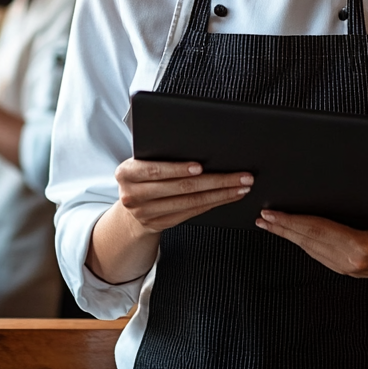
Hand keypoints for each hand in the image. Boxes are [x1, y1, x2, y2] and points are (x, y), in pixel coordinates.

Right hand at [115, 159, 252, 233]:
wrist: (130, 204)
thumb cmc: (141, 174)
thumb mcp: (140, 160)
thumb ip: (158, 153)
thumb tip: (196, 144)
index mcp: (126, 172)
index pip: (155, 170)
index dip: (178, 168)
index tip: (200, 166)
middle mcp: (133, 195)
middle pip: (180, 188)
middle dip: (215, 180)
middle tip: (240, 175)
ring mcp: (146, 213)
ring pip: (190, 202)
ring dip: (221, 194)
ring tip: (241, 186)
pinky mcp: (161, 224)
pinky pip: (192, 213)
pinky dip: (213, 203)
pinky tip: (227, 196)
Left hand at [255, 201, 367, 283]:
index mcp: (360, 247)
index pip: (319, 230)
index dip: (295, 221)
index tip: (275, 214)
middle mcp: (347, 260)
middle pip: (307, 240)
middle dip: (282, 228)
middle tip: (262, 217)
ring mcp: (341, 266)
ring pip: (306, 247)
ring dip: (285, 235)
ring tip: (267, 223)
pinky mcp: (338, 267)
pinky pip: (311, 252)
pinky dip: (296, 241)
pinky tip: (287, 234)